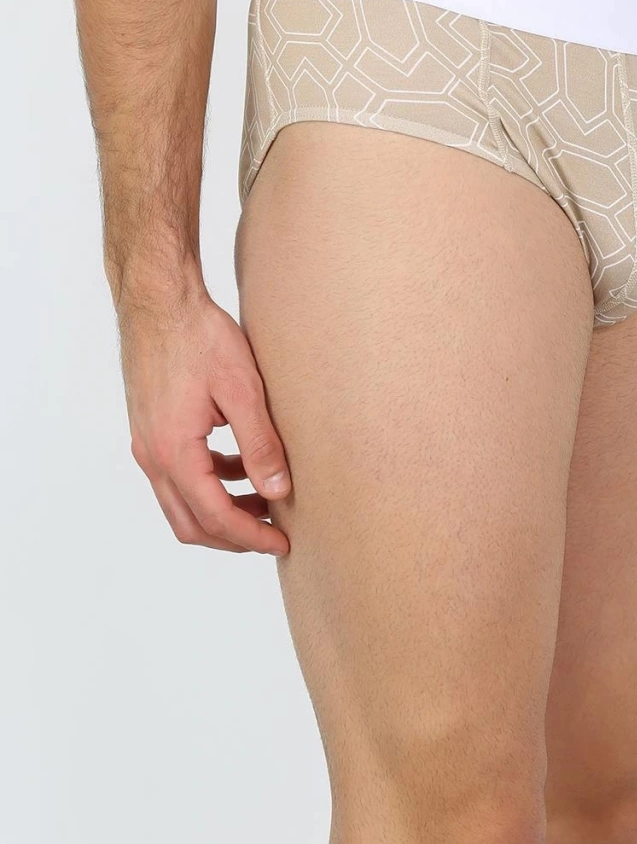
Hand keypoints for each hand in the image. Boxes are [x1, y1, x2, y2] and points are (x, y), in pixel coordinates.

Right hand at [118, 289, 291, 552]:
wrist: (159, 300)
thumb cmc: (199, 336)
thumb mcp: (242, 390)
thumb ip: (261, 445)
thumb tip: (279, 491)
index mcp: (173, 452)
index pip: (214, 517)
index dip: (250, 536)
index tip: (282, 543)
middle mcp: (151, 456)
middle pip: (191, 523)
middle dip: (234, 536)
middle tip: (274, 535)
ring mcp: (146, 443)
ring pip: (181, 503)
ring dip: (221, 510)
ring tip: (265, 500)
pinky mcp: (150, 429)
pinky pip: (178, 475)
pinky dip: (209, 483)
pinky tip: (241, 465)